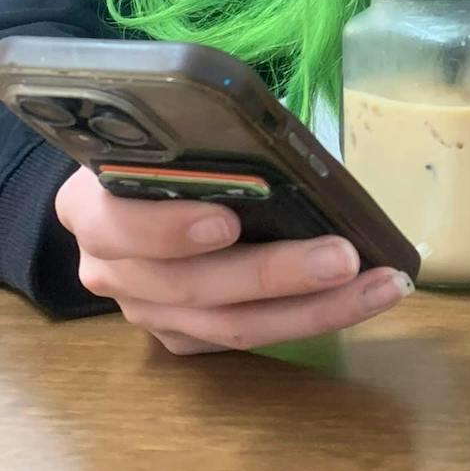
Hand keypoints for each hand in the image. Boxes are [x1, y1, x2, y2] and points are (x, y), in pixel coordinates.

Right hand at [54, 165, 413, 355]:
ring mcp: (144, 311)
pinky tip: (362, 298)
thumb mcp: (167, 131)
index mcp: (90, 208)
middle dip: (277, 273)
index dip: (172, 228)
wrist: (122, 193)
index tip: (227, 221)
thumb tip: (282, 143)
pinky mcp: (179, 337)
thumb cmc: (160, 148)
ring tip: (379, 286)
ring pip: (231, 325)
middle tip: (344, 257)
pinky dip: (308, 318)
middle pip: (195, 285)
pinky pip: (244, 339)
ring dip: (315, 308)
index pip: (123, 224)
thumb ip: (206, 140)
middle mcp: (109, 269)